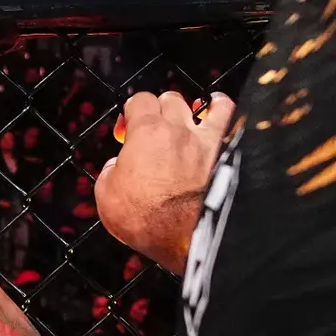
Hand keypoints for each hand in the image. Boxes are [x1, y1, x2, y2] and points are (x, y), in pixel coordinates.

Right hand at [94, 90, 233, 273]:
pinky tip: (218, 110)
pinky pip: (229, 115)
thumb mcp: (106, 196)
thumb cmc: (149, 219)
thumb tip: (117, 167)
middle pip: (168, 100)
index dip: (131, 113)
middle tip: (153, 132)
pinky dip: (221, 108)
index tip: (128, 131)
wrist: (188, 236)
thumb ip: (110, 171)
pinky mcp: (226, 152)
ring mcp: (205, 139)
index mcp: (145, 133)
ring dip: (190, 109)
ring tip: (186, 117)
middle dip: (158, 111)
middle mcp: (177, 129)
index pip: (138, 100)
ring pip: (199, 104)